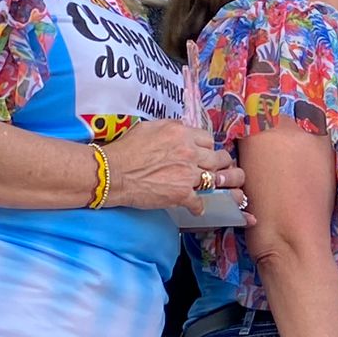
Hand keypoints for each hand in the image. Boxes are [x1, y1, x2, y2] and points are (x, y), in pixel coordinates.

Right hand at [102, 120, 242, 214]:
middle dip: (221, 164)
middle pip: (219, 158)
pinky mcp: (182, 194)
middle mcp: (188, 151)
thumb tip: (181, 131)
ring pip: (217, 179)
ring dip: (222, 185)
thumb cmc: (125, 150)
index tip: (207, 154)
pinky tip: (197, 208)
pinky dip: (199, 207)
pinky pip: (200, 202)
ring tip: (226, 189)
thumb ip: (170, 128)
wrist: (111, 172)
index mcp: (181, 133)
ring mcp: (187, 173)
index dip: (209, 148)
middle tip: (221, 170)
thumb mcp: (148, 128)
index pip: (208, 139)